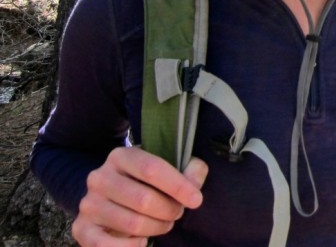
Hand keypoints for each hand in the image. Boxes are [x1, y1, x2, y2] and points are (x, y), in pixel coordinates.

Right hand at [72, 147, 207, 245]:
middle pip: (144, 199)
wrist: (110, 197)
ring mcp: (88, 204)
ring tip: (163, 223)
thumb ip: (189, 169)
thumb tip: (195, 180)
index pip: (152, 169)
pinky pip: (108, 246)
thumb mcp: (167, 168)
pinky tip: (141, 239)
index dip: (178, 186)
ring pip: (133, 224)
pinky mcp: (81, 228)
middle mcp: (100, 177)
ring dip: (156, 227)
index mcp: (121, 156)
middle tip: (177, 212)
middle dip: (169, 210)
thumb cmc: (147, 182)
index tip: (196, 200)